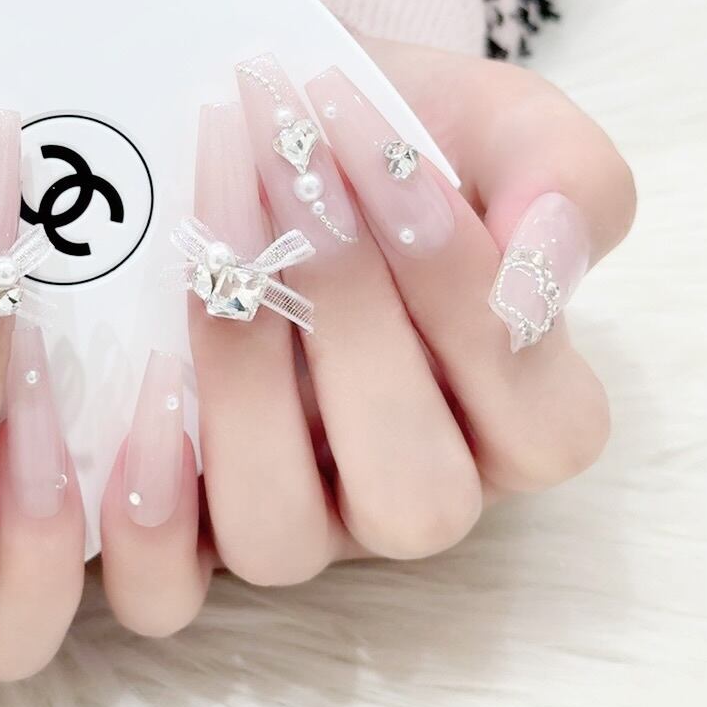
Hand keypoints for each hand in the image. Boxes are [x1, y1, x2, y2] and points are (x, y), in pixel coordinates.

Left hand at [96, 38, 635, 635]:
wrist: (260, 119)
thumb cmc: (387, 134)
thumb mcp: (499, 126)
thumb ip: (566, 180)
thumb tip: (546, 258)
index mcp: (514, 421)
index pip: (539, 424)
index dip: (467, 296)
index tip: (388, 153)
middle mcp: (404, 488)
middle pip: (410, 495)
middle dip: (349, 320)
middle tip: (289, 166)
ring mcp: (291, 514)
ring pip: (278, 538)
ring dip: (240, 384)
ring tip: (203, 243)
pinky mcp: (181, 523)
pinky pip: (163, 588)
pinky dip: (145, 514)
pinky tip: (140, 377)